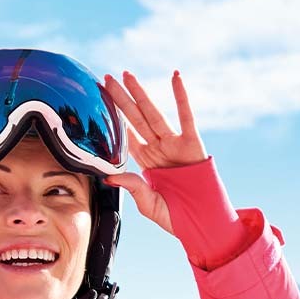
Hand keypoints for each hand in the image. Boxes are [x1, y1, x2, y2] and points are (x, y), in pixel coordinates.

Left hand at [100, 71, 207, 236]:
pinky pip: (186, 116)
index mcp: (145, 162)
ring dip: (140, 94)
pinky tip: (175, 76)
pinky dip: (181, 96)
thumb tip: (108, 177)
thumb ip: (131, 187)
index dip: (112, 121)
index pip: (125, 136)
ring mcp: (174, 145)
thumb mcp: (147, 203)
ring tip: (126, 75)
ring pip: (153, 114)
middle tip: (105, 78)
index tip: (97, 104)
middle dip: (120, 99)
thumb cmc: (175, 217)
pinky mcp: (192, 144)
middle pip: (134, 119)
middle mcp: (158, 149)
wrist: (201, 223)